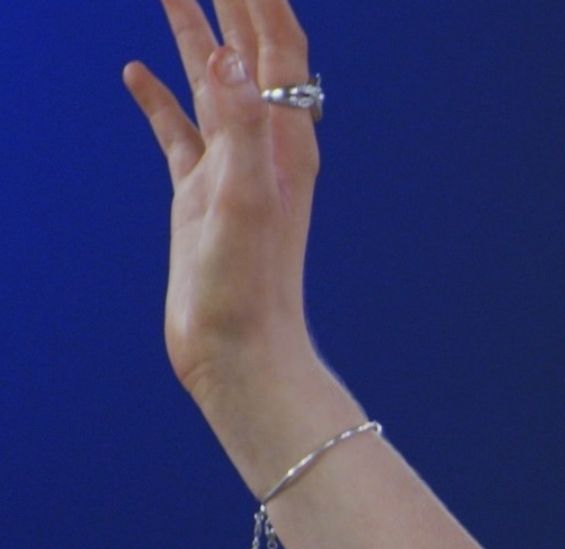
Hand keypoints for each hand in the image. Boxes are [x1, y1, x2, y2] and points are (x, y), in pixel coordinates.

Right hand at [124, 0, 320, 403]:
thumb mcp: (243, 197)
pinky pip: (178, 129)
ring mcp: (229, 166)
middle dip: (232, 1)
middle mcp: (263, 144)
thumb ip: (237, 126)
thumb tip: (231, 59)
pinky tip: (134, 70)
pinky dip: (159, 96)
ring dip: (194, 32)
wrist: (238, 351)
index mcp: (284, 138)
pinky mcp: (198, 193)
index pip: (277, 46)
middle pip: (249, 51)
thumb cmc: (249, 286)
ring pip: (211, 82)